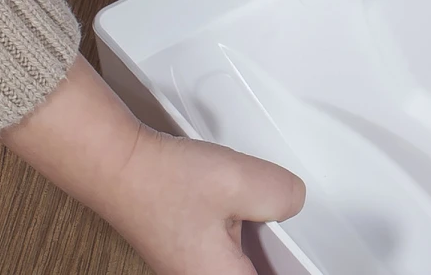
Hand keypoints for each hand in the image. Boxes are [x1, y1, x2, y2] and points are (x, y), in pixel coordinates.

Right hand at [0, 56, 304, 273]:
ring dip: (260, 245)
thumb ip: (283, 196)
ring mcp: (191, 268)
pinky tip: (246, 208)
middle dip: (277, 257)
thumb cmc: (165, 180)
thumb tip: (293, 202)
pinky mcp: (186, 251)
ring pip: (242, 264)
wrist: (120, 166)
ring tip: (271, 219)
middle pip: (256, 273)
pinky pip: (226, 253)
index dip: (293, 269)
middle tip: (290, 233)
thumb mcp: (244, 181)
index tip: (310, 263)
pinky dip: (243, 234)